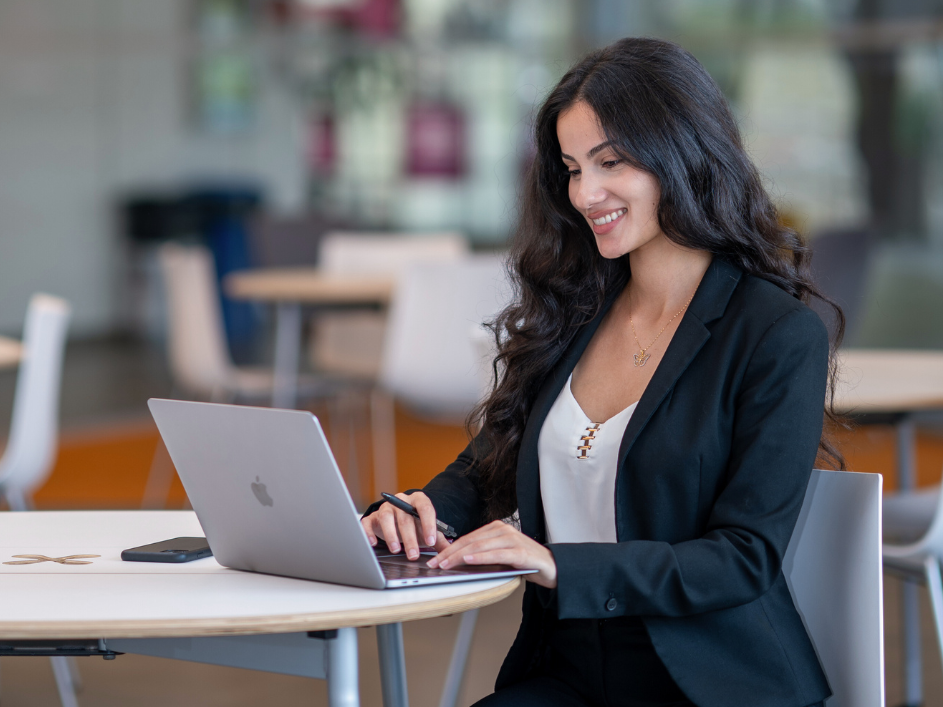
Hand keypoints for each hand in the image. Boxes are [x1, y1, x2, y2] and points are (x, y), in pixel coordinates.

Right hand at [360, 492, 450, 560]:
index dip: (428, 525)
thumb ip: (439, 540)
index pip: (425, 508)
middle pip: (405, 517)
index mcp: (418, 500)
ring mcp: (385, 507)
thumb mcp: (427, 530)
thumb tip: (451, 552)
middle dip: (410, 538)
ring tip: (396, 550)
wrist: (397, 519)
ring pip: (387, 517)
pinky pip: (368, 522)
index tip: (431, 541)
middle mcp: (401, 501)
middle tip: (413, 555)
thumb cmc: (415, 524)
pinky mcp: (372, 516)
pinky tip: (373, 543)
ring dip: (391, 534)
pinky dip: (369, 532)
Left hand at [427, 520, 556, 588]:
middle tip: (435, 563)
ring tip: (445, 564)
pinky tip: (468, 559)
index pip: (468, 538)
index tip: (436, 557)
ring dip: (460, 556)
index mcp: (497, 529)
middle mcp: (503, 530)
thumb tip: (458, 561)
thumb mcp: (501, 556)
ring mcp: (512, 539)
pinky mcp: (520, 552)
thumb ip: (484, 555)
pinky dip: (480, 557)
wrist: (553, 568)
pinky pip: (496, 554)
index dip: (450, 548)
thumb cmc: (525, 563)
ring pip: (480, 546)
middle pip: (471, 541)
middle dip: (450, 553)